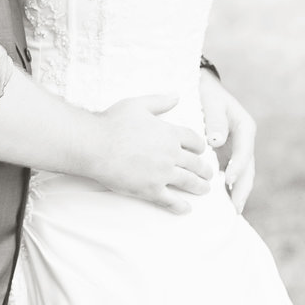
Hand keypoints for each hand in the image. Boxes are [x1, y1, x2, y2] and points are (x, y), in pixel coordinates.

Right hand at [95, 94, 212, 213]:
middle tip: (208, 174)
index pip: (194, 140)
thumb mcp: (137, 104)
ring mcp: (162, 173)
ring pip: (188, 182)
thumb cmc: (113, 122)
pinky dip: (181, 205)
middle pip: (195, 163)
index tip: (202, 151)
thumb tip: (176, 96)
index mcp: (169, 133)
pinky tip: (186, 208)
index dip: (200, 146)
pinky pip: (171, 200)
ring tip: (204, 189)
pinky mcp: (151, 190)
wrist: (95, 145)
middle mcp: (170, 154)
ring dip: (199, 186)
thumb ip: (159, 101)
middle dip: (204, 169)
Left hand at [199, 68, 255, 212]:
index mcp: (245, 128)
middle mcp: (244, 142)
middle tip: (235, 208)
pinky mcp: (226, 156)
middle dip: (242, 189)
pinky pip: (229, 174)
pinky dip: (226, 188)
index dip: (238, 167)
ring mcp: (236, 150)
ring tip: (230, 211)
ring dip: (236, 192)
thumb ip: (215, 119)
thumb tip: (216, 141)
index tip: (229, 181)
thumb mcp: (212, 101)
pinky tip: (219, 202)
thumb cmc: (207, 93)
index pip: (244, 152)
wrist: (203, 89)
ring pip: (240, 175)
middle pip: (247, 169)